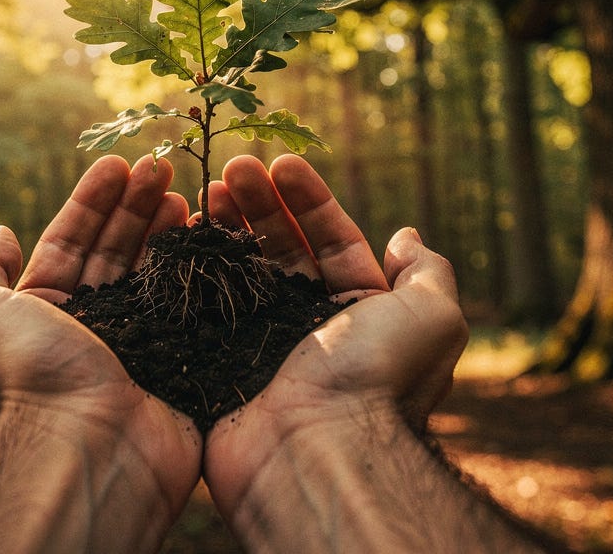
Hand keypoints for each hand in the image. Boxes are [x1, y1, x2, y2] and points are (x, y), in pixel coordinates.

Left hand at [0, 154, 199, 550]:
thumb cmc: (27, 376)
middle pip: (115, 253)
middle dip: (136, 207)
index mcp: (41, 318)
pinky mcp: (179, 367)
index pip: (68, 245)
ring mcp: (138, 349)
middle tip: (162, 167)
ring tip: (187, 192)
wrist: (87, 447)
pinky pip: (191, 309)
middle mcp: (89, 332)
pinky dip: (200, 271)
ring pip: (155, 276)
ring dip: (168, 230)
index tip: (118, 164)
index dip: (92, 202)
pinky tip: (210, 235)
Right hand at [201, 155, 469, 539]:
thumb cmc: (376, 379)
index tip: (280, 163)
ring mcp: (260, 345)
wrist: (314, 450)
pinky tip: (180, 233)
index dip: (308, 199)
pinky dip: (192, 270)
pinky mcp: (218, 365)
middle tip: (231, 168)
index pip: (331, 241)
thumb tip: (406, 236)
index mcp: (358, 314)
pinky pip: (202, 307)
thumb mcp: (431, 317)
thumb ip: (428, 272)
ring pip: (238, 272)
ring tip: (203, 188)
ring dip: (225, 226)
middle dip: (258, 204)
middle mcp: (309, 328)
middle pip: (280, 249)